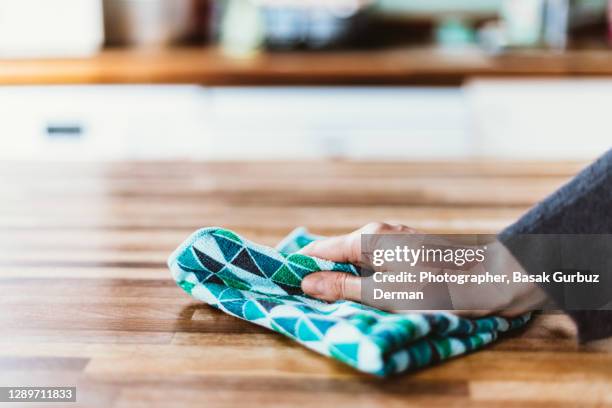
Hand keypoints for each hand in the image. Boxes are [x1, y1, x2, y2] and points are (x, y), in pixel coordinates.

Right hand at [299, 222, 547, 317]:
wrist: (493, 278)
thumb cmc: (439, 289)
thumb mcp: (386, 294)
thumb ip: (344, 287)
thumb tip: (307, 282)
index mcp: (367, 239)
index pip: (320, 249)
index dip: (302, 266)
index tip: (287, 283)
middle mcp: (379, 231)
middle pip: (339, 252)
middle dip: (324, 273)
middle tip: (313, 299)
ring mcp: (396, 236)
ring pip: (359, 256)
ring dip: (347, 275)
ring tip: (340, 299)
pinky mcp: (411, 245)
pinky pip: (377, 258)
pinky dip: (367, 274)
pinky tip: (371, 290)